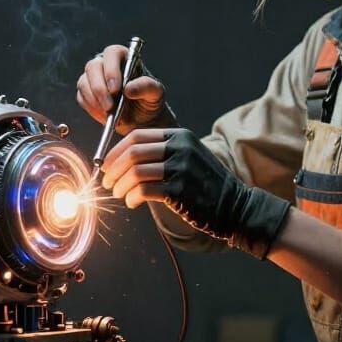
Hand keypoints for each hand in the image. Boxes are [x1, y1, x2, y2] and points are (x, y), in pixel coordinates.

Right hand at [76, 45, 171, 133]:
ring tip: (110, 114)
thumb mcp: (156, 93)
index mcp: (125, 58)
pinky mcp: (87, 93)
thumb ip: (147, 87)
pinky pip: (82, 98)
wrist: (142, 120)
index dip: (111, 70)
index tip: (116, 90)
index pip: (112, 53)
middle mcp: (106, 65)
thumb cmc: (149, 101)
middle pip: (93, 66)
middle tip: (109, 106)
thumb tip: (128, 88)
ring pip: (84, 82)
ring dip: (95, 100)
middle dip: (99, 88)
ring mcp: (94, 78)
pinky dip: (92, 109)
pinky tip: (105, 117)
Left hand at [101, 128, 290, 258]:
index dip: (116, 151)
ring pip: (136, 172)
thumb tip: (124, 159)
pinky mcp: (179, 191)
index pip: (138, 136)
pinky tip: (131, 203)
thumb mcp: (188, 157)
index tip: (107, 165)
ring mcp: (181, 168)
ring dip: (120, 185)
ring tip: (118, 194)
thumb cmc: (205, 184)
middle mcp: (180, 148)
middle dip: (114, 169)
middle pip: (133, 152)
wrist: (234, 206)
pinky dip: (131, 197)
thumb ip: (162, 153)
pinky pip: (144, 191)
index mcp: (180, 136)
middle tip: (106, 182)